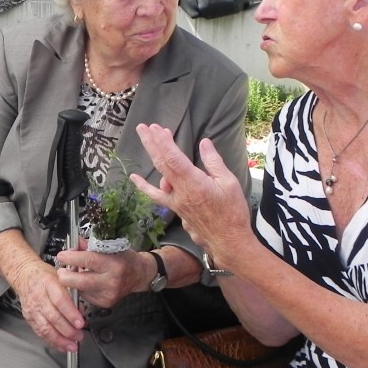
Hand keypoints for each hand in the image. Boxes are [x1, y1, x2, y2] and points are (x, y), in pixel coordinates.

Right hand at [10, 257, 84, 353]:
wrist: (24, 275)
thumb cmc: (44, 276)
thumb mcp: (61, 278)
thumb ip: (72, 294)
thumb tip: (82, 312)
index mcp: (48, 283)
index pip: (60, 300)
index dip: (71, 314)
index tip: (81, 323)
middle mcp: (39, 296)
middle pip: (54, 317)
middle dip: (68, 330)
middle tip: (79, 336)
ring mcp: (32, 308)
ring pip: (46, 328)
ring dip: (60, 340)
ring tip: (72, 345)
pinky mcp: (28, 318)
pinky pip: (40, 332)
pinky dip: (52, 341)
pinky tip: (61, 346)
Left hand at [56, 243, 152, 306]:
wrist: (139, 275)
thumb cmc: (124, 258)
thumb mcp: (110, 246)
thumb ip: (89, 246)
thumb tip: (72, 245)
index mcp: (113, 264)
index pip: (88, 261)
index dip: (71, 258)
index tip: (61, 256)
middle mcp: (111, 281)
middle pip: (80, 282)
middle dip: (65, 277)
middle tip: (61, 271)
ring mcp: (108, 294)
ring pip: (80, 290)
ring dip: (73, 282)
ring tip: (75, 273)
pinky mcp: (105, 303)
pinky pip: (86, 296)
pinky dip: (81, 289)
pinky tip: (86, 282)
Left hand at [130, 124, 249, 257]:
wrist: (228, 241)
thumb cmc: (233, 212)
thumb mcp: (229, 183)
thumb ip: (214, 162)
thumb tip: (204, 142)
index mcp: (194, 183)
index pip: (173, 158)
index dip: (162, 142)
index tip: (155, 128)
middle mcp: (180, 192)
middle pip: (161, 163)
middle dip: (151, 143)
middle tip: (142, 127)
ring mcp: (175, 201)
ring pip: (158, 175)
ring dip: (154, 156)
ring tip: (153, 139)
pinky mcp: (175, 208)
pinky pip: (157, 195)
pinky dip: (144, 186)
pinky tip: (135, 178)